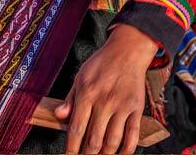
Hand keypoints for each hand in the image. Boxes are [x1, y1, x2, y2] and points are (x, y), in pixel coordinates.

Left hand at [55, 25, 158, 154]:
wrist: (127, 51)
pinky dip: (126, 150)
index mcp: (87, 94)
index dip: (71, 148)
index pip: (76, 129)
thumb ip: (70, 98)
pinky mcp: (136, 109)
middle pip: (94, 140)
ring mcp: (122, 107)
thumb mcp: (80, 76)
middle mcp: (104, 102)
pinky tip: (120, 154)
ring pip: (112, 142)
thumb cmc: (102, 63)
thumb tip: (59, 116)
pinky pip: (132, 135)